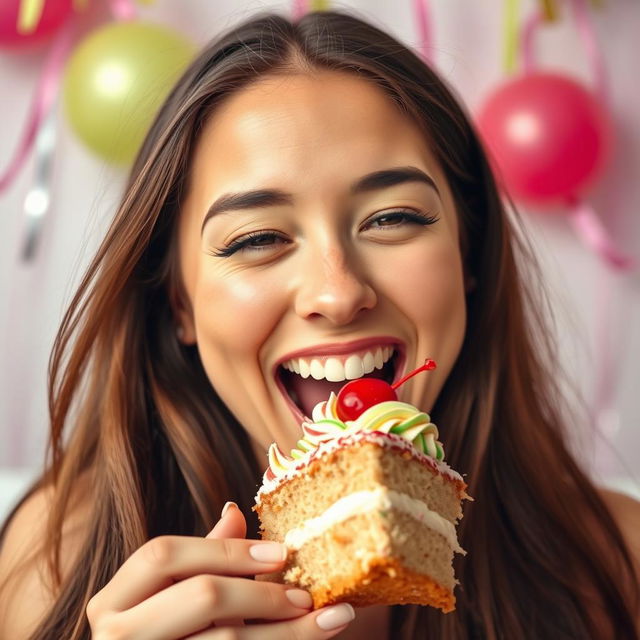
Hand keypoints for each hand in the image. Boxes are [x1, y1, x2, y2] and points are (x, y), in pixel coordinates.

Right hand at [87, 502, 354, 638]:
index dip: (227, 549)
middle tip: (306, 595)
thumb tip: (235, 510)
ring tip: (330, 620)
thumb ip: (200, 558)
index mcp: (111, 600)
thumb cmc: (157, 638)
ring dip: (285, 632)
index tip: (281, 552)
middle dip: (262, 593)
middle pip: (201, 596)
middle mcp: (114, 635)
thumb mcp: (169, 597)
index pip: (164, 554)